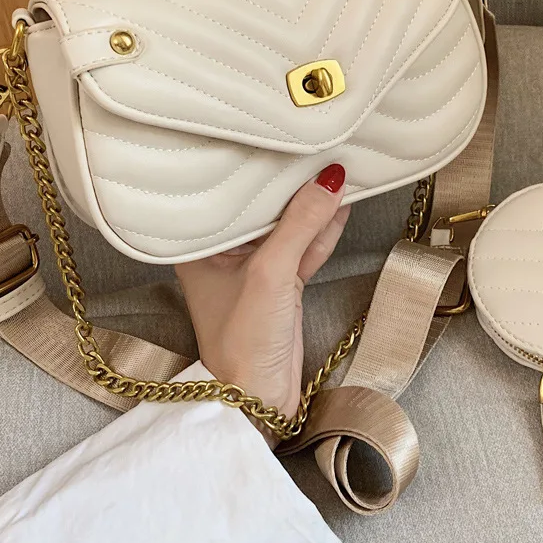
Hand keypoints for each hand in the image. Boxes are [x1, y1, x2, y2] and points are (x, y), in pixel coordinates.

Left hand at [175, 164, 348, 446]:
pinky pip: (305, 246)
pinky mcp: (283, 283)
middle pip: (263, 208)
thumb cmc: (244, 339)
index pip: (230, 195)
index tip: (282, 141)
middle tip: (316, 146)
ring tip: (337, 167)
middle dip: (292, 184)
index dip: (257, 169)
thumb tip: (331, 179)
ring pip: (290, 227)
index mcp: (202, 246)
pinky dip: (324, 229)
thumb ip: (301, 225)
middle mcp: (226, 252)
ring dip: (314, 205)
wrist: (259, 400)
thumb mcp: (271, 273)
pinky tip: (340, 202)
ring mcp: (257, 268)